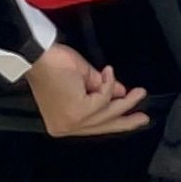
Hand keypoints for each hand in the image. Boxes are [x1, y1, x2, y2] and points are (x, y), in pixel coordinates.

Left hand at [26, 46, 149, 137]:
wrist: (37, 55)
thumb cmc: (51, 63)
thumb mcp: (82, 78)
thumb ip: (102, 89)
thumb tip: (120, 93)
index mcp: (62, 122)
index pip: (94, 126)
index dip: (115, 119)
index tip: (133, 116)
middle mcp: (65, 127)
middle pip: (103, 125)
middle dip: (126, 120)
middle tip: (143, 118)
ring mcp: (71, 121)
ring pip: (106, 113)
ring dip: (124, 101)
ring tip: (139, 92)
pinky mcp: (78, 112)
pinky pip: (103, 100)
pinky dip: (108, 85)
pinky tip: (108, 72)